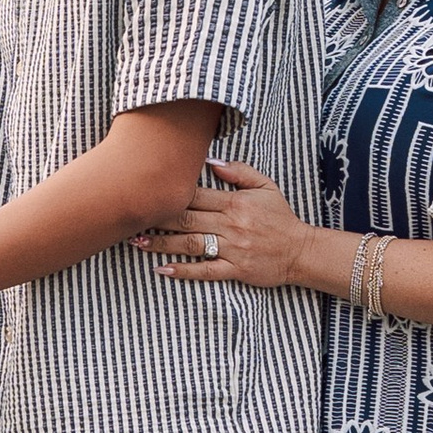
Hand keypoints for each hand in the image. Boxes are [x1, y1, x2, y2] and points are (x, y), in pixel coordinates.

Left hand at [139, 157, 305, 287]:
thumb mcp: (266, 186)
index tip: (146, 192)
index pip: (196, 195)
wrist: (301, 250)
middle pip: (187, 220)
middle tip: (131, 219)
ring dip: (162, 243)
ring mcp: (232, 248)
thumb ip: (238, 172)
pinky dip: (183, 271)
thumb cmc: (280, 217)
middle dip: (157, 219)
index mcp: (235, 202)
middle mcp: (231, 224)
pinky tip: (162, 270)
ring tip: (138, 242)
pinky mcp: (235, 270)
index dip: (170, 194)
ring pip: (191, 244)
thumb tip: (210, 162)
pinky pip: (206, 271)